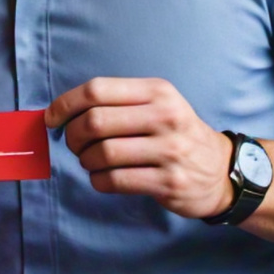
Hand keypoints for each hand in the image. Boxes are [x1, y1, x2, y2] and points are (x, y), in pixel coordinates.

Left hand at [46, 78, 233, 219]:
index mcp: (157, 91)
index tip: (52, 119)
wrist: (221, 170)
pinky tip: (104, 178)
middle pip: (94, 122)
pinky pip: (115, 181)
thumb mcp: (157, 104)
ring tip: (92, 162)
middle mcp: (166, 117)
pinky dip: (98, 181)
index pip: (96, 90)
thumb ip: (116, 103)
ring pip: (102, 154)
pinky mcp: (169, 182)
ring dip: (86, 161)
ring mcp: (170, 151)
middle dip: (73, 137)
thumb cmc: (176, 133)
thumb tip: (59, 113)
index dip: (65, 104)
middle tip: (75, 145)